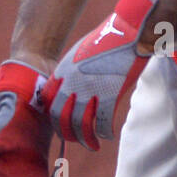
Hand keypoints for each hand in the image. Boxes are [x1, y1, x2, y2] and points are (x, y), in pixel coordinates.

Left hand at [39, 0, 157, 150]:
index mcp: (63, 70)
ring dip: (86, 139)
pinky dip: (104, 133)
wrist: (128, 31)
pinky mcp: (109, 94)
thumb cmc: (108, 38)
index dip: (53, 117)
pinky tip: (108, 135)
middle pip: (60, 117)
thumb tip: (72, 87)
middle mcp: (72, 81)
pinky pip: (102, 123)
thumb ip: (73, 71)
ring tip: (93, 145)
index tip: (61, 123)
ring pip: (81, 125)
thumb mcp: (81, 51)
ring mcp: (90, 89)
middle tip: (75, 139)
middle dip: (66, 133)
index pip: (48, 101)